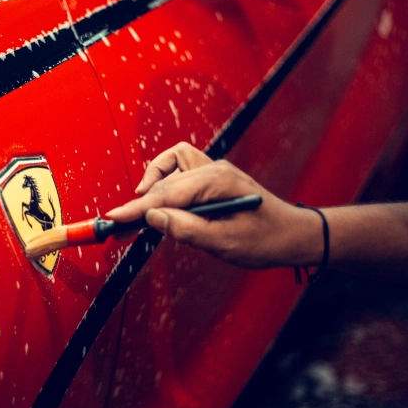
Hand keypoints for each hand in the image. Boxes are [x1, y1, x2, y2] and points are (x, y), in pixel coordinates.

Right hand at [107, 143, 323, 268]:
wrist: (293, 235)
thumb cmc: (266, 239)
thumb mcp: (224, 242)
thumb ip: (186, 229)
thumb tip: (153, 217)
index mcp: (217, 182)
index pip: (166, 194)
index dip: (136, 209)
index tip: (114, 218)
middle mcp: (214, 169)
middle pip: (164, 179)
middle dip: (140, 201)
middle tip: (120, 224)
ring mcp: (214, 170)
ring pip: (171, 164)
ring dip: (153, 183)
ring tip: (142, 209)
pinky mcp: (214, 178)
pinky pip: (181, 170)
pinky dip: (166, 182)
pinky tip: (164, 204)